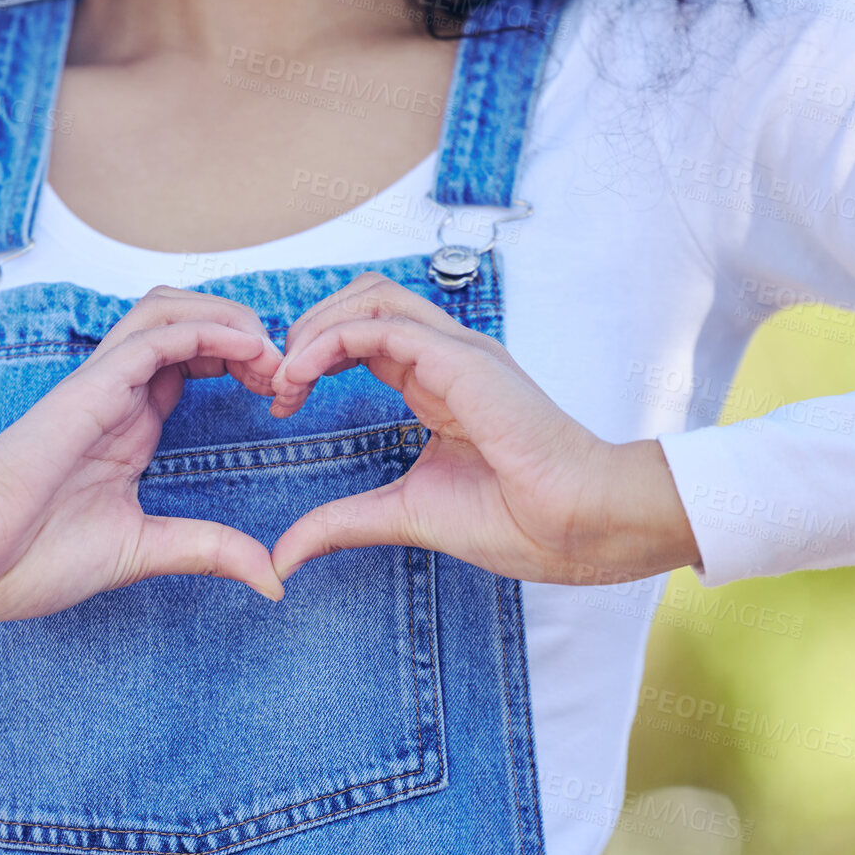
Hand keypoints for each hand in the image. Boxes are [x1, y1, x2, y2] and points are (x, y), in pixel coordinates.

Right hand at [0, 287, 285, 620]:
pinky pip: (154, 336)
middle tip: (288, 370)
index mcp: (129, 425)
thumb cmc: (29, 558)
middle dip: (245, 329)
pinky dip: (207, 329)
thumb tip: (271, 577)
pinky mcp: (90, 389)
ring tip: (271, 356)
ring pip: (170, 311)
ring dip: (229, 319)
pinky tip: (245, 351)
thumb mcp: (144, 552)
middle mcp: (119, 395)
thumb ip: (207, 552)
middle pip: (186, 319)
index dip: (243, 360)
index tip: (283, 394)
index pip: (193, 359)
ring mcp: (103, 386)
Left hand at [267, 273, 700, 584]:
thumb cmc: (519, 520)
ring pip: (371, 296)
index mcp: (439, 383)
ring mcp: (458, 351)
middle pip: (364, 299)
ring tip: (285, 377)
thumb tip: (283, 557)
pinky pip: (380, 326)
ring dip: (315, 327)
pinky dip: (329, 342)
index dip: (313, 356)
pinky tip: (302, 378)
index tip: (282, 400)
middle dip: (308, 329)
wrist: (578, 526)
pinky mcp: (461, 359)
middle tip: (276, 383)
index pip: (365, 335)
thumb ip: (341, 524)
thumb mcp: (403, 516)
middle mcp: (448, 356)